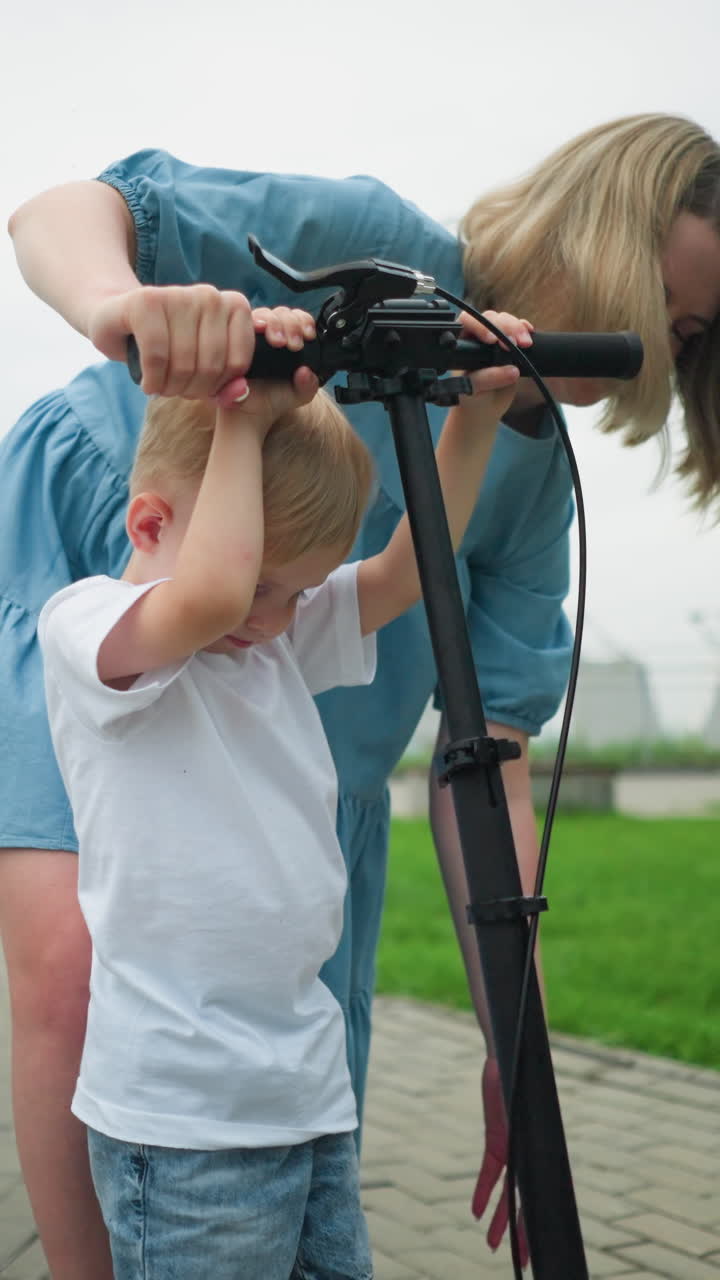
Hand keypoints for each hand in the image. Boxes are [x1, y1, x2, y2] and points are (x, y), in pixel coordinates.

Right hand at [88, 283, 254, 398]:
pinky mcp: (146, 301)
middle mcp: (209, 294)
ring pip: (184, 363)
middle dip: (191, 390)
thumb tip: (240, 392)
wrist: (116, 321)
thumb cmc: (167, 347)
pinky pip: (157, 356)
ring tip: (162, 386)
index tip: (200, 387)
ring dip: (170, 388)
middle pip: (211, 366)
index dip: (217, 386)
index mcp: (233, 305)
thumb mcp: (203, 366)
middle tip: (176, 390)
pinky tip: (148, 383)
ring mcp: (178, 294)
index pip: (238, 363)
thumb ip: (226, 383)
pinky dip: (152, 379)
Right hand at [216, 305, 318, 431]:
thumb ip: (309, 385)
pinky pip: (243, 322)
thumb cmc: (270, 401)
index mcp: (285, 341)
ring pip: (265, 313)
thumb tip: (307, 372)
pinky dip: (254, 322)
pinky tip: (261, 330)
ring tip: (281, 342)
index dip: (303, 321)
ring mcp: (249, 334)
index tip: (308, 335)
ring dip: (276, 322)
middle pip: (281, 313)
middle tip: (294, 344)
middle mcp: (267, 335)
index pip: (296, 319)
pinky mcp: (233, 337)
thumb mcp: (299, 394)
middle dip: (291, 323)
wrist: (248, 416)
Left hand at [455, 310, 533, 427]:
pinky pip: (519, 328)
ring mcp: (494, 338)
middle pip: (490, 318)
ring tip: (525, 344)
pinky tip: (530, 335)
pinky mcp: (510, 343)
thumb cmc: (471, 398)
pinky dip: (525, 329)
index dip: (480, 325)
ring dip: (517, 328)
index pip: (467, 322)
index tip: (491, 340)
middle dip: (504, 327)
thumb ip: (487, 379)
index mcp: (460, 343)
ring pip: (506, 321)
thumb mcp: (473, 391)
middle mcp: (476, 337)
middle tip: (513, 344)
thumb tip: (512, 371)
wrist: (483, 408)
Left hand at [472, 1056, 528, 1266]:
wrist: (507, 1050)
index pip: (546, 1189)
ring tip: (493, 1246)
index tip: (542, 1241)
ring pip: (509, 1193)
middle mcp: (531, 1149)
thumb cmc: (520, 1065)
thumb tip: (521, 1108)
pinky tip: (477, 1212)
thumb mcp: (522, 1089)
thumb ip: (523, 1106)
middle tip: (522, 1261)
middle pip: (528, 1199)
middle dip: (524, 1231)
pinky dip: (484, 1191)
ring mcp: (515, 1145)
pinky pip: (492, 1172)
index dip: (543, 1217)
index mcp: (542, 1144)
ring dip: (502, 1220)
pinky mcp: (498, 1138)